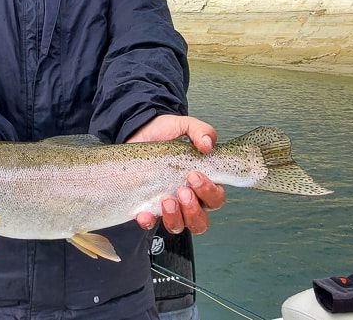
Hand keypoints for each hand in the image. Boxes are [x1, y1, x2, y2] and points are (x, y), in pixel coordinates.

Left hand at [128, 115, 225, 233]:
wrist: (137, 131)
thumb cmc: (163, 132)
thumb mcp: (183, 125)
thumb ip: (199, 131)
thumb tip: (208, 144)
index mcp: (202, 182)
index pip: (216, 198)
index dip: (209, 191)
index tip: (194, 175)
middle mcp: (189, 199)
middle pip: (201, 220)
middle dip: (194, 209)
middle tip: (183, 190)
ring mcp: (168, 206)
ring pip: (180, 226)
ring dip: (175, 217)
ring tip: (166, 199)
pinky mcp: (147, 206)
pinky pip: (151, 223)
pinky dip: (149, 221)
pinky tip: (144, 212)